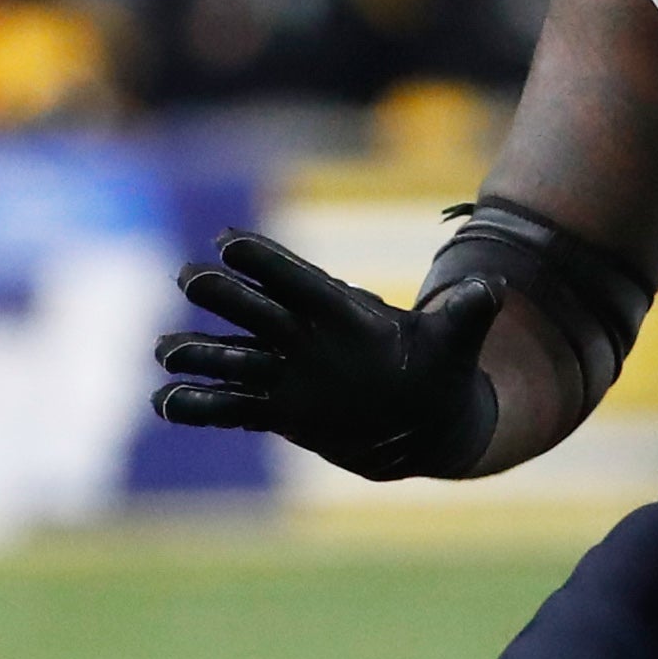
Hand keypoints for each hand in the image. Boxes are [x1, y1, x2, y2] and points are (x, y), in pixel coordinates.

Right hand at [154, 231, 501, 480]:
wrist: (422, 415)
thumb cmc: (437, 368)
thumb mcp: (455, 342)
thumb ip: (467, 315)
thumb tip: (493, 290)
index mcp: (340, 310)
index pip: (298, 279)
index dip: (266, 262)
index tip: (230, 242)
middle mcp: (304, 335)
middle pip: (255, 310)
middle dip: (224, 296)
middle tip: (190, 279)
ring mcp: (285, 371)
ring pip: (233, 358)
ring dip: (200, 354)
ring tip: (166, 352)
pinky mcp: (276, 408)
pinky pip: (231, 406)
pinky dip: (198, 406)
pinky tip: (164, 404)